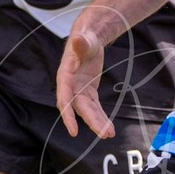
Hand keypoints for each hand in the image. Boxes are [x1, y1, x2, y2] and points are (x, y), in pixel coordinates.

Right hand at [55, 22, 116, 137]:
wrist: (88, 39)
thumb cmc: (85, 39)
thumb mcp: (85, 41)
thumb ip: (81, 43)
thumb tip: (78, 39)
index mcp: (65, 76)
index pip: (64, 99)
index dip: (68, 115)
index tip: (73, 131)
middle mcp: (70, 87)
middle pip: (79, 108)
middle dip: (91, 122)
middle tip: (104, 134)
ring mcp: (79, 91)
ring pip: (88, 111)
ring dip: (98, 123)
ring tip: (109, 134)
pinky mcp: (88, 93)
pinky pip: (94, 108)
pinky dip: (101, 118)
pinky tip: (109, 128)